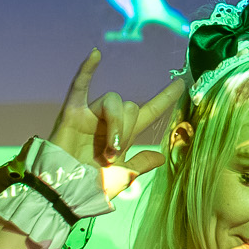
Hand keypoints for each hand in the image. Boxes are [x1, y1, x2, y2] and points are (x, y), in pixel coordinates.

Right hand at [48, 51, 185, 192]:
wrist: (66, 193)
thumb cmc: (92, 188)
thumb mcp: (123, 178)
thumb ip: (141, 165)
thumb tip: (161, 156)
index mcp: (124, 136)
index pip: (149, 112)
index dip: (165, 99)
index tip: (182, 84)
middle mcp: (109, 122)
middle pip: (130, 107)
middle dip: (126, 131)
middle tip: (113, 156)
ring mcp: (90, 115)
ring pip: (113, 101)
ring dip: (115, 126)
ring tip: (107, 153)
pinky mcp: (72, 113)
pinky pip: (80, 86)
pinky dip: (87, 69)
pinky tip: (96, 54)